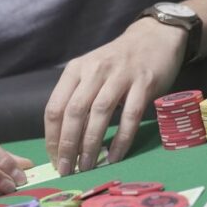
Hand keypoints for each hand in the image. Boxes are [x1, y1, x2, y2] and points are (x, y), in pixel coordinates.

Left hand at [44, 17, 185, 173]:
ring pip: (99, 114)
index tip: (53, 159)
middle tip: (65, 170)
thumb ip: (78, 98)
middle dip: (68, 145)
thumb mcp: (91, 72)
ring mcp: (120, 75)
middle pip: (74, 112)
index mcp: (76, 70)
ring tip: (87, 166)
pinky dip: (121, 139)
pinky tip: (114, 157)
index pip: (55, 107)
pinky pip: (130, 116)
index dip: (52, 137)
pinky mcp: (144, 83)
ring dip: (91, 144)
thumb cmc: (117, 62)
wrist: (154, 36)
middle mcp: (95, 70)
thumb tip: (65, 140)